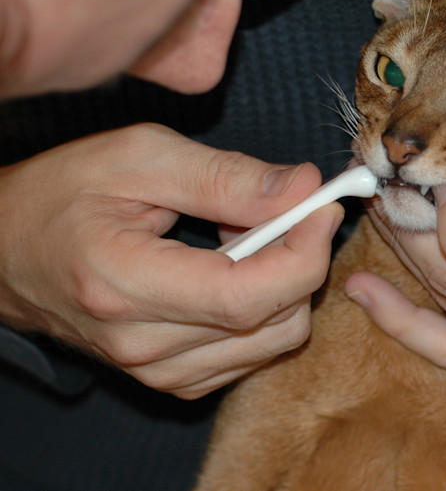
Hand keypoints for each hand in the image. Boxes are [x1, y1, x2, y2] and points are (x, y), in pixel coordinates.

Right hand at [0, 123, 342, 398]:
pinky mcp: (172, 378)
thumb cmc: (64, 194)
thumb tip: (303, 188)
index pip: (247, 295)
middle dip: (300, 256)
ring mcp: (155, 370)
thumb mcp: (140, 157)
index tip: (323, 204)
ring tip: (239, 235)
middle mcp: (141, 343)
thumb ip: (226, 176)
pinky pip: (255, 352)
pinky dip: (266, 308)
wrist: (9, 250)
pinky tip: (231, 268)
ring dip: (283, 282)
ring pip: (275, 339)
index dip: (304, 250)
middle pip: (273, 319)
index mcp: (123, 284)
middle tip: (279, 208)